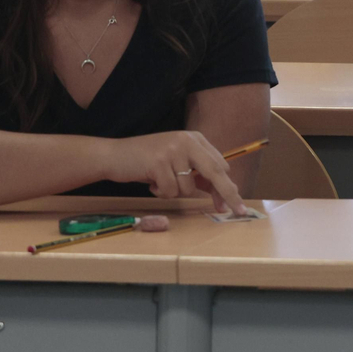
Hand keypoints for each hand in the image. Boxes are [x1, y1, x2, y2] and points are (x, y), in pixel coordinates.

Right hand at [102, 130, 246, 214]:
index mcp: (195, 139)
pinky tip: (150, 182)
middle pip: (216, 172)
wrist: (114, 155)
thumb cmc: (147, 162)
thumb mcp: (176, 162)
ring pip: (188, 188)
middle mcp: (188, 141)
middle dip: (227, 194)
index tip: (236, 204)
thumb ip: (198, 175)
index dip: (227, 187)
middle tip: (238, 212)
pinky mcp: (158, 162)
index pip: (220, 165)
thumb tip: (221, 195)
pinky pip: (170, 191)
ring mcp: (173, 150)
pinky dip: (160, 193)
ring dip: (173, 192)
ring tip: (159, 181)